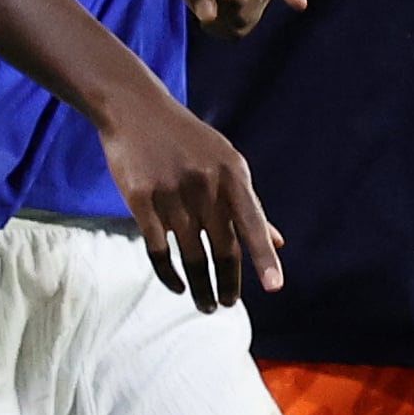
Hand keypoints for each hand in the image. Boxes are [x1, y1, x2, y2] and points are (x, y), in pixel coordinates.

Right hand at [93, 85, 277, 313]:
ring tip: (206, 305)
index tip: (275, 287)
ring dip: (200, 288)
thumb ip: (249, 204)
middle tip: (228, 305)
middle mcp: (204, 184)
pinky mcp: (140, 200)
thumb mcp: (224, 162)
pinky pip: (159, 250)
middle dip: (228, 284)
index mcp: (232, 174)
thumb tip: (278, 242)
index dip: (264, 257)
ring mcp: (171, 193)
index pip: (252, 224)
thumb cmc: (187, 141)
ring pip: (191, 256)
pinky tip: (177, 286)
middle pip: (222, 248)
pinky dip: (169, 274)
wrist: (135, 109)